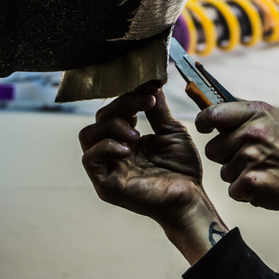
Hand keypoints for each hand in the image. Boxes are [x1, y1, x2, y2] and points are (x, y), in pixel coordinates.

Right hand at [79, 89, 225, 262]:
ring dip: (113, 125)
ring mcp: (107, 169)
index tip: (149, 91)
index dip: (127, 98)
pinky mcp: (105, 184)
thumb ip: (158, 109)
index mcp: (125, 140)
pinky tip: (129, 148)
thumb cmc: (182, 168)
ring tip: (138, 134)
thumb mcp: (171, 131)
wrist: (190, 196)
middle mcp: (112, 153)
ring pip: (88, 135)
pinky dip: (106, 146)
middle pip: (99, 119)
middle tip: (147, 104)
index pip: (113, 111)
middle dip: (122, 105)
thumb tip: (151, 82)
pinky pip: (89, 159)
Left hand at [194, 100, 278, 218]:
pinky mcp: (251, 182)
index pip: (213, 113)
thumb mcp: (278, 117)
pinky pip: (233, 189)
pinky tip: (263, 182)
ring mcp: (251, 158)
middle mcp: (253, 133)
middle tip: (249, 156)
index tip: (205, 127)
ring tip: (261, 169)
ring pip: (224, 171)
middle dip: (226, 155)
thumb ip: (248, 112)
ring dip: (238, 174)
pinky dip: (245, 190)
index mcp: (257, 113)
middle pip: (213, 149)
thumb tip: (218, 106)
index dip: (204, 121)